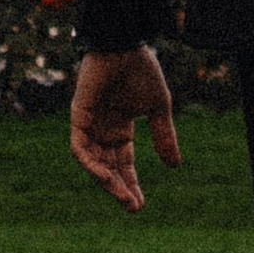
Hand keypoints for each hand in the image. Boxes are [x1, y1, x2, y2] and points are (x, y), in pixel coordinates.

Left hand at [70, 46, 182, 208]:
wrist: (126, 44)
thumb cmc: (141, 69)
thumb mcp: (158, 107)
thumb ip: (164, 135)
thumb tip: (174, 166)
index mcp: (119, 128)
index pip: (123, 163)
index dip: (131, 183)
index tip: (140, 205)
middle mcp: (102, 129)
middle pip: (108, 167)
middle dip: (119, 188)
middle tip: (133, 208)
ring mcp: (88, 124)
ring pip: (92, 162)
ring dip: (105, 181)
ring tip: (121, 196)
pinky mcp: (78, 116)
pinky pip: (79, 147)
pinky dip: (90, 163)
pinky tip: (105, 176)